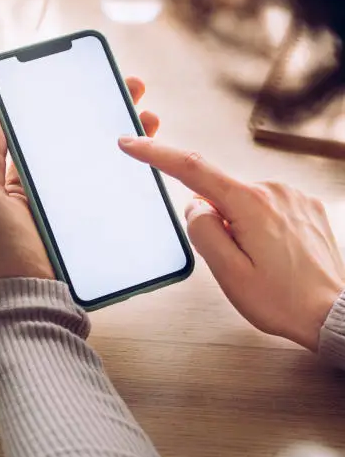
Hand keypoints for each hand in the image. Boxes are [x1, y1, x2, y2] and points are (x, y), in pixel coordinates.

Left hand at [0, 78, 158, 284]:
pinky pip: (120, 194)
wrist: (35, 298)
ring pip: (110, 164)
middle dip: (113, 113)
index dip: (76, 105)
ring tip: (152, 118)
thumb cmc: (5, 251)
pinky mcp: (102, 222)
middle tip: (135, 91)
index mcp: (30, 177)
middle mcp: (58, 187)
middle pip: (89, 143)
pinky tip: (153, 160)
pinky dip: (137, 176)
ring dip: (132, 139)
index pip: (57, 132)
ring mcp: (83, 204)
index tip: (96, 81)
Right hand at [119, 136, 343, 350]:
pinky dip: (261, 225)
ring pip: (243, 202)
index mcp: (250, 204)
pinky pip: (266, 206)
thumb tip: (196, 206)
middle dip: (215, 220)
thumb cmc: (284, 300)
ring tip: (262, 261)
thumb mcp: (230, 274)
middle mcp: (273, 190)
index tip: (132, 143)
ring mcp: (292, 195)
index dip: (157, 153)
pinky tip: (276, 253)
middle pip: (219, 193)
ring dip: (240, 225)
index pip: (192, 168)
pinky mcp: (305, 204)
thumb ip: (203, 232)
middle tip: (236, 259)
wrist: (334, 313)